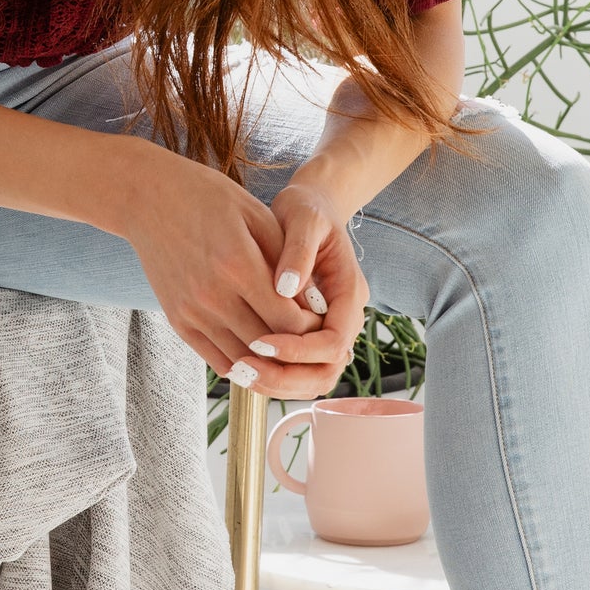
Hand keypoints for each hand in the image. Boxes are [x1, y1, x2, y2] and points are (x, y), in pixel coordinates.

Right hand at [122, 152, 326, 386]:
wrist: (148, 198)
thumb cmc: (208, 198)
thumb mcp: (255, 214)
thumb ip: (287, 259)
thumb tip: (314, 304)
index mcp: (238, 266)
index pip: (288, 319)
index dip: (312, 326)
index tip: (322, 317)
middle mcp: (213, 296)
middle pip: (268, 344)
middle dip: (296, 346)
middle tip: (311, 338)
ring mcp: (192, 312)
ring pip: (244, 358)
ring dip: (270, 360)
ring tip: (288, 348)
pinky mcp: (177, 321)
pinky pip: (216, 359)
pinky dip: (242, 363)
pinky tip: (258, 354)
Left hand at [243, 176, 369, 401]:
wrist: (311, 208)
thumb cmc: (307, 209)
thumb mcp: (304, 219)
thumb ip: (298, 251)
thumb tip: (285, 288)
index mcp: (349, 293)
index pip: (333, 342)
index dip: (298, 350)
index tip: (261, 341)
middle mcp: (343, 317)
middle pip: (326, 371)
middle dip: (286, 377)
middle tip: (246, 370)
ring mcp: (328, 326)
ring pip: (312, 377)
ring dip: (278, 381)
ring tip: (239, 371)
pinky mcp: (309, 330)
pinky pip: (297, 367)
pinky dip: (273, 373)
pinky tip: (241, 363)